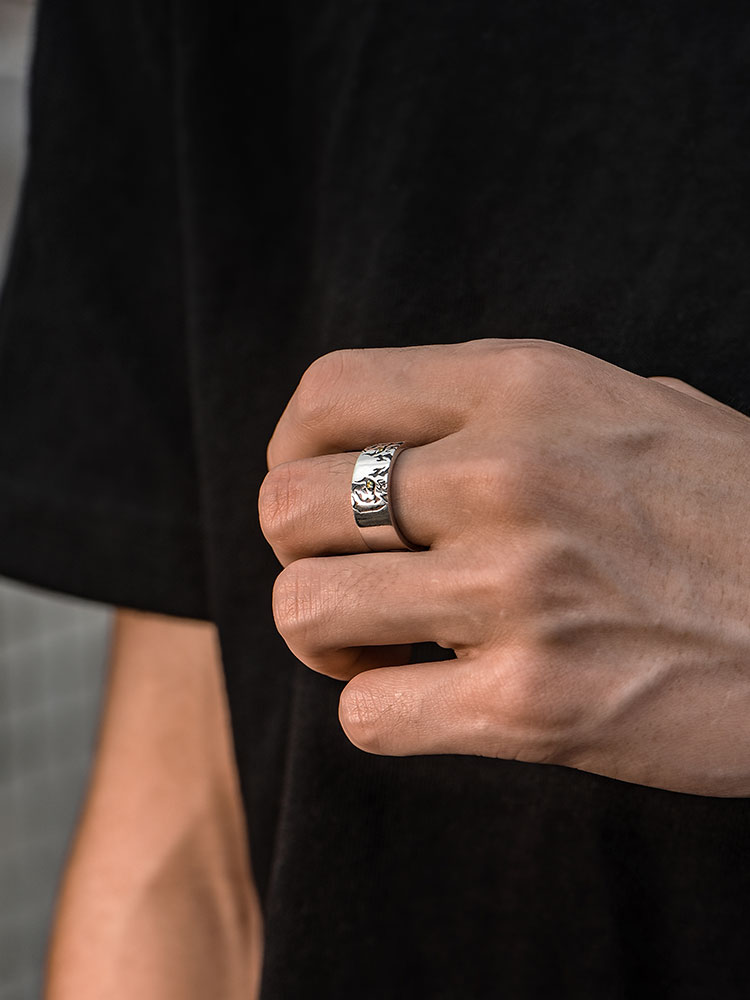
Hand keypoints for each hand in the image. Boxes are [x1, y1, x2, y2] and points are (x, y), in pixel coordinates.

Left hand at [260, 339, 749, 795]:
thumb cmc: (737, 515)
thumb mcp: (633, 408)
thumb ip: (514, 410)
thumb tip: (402, 437)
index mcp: (525, 389)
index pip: (326, 396)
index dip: (290, 451)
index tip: (321, 495)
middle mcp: (510, 475)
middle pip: (285, 507)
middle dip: (299, 555)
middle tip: (357, 580)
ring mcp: (520, 592)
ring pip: (304, 612)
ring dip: (327, 640)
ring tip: (385, 643)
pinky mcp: (535, 706)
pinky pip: (367, 715)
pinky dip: (380, 712)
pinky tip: (436, 698)